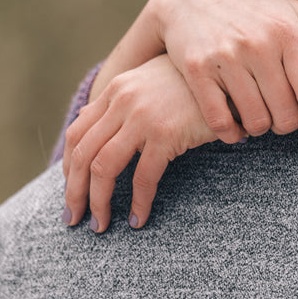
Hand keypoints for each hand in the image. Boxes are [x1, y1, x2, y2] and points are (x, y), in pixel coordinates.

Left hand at [62, 55, 218, 231]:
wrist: (229, 73)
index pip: (76, 133)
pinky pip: (143, 177)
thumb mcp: (150, 80)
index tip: (72, 190)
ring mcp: (143, 117)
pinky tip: (138, 219)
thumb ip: (121, 99)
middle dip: (74, 192)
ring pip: (104, 168)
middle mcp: (123, 101)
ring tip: (100, 225)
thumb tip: (89, 119)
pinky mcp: (166, 134)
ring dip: (97, 202)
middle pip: (83, 154)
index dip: (68, 167)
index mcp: (116, 90)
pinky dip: (138, 203)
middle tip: (74, 218)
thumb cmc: (193, 82)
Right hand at [147, 0, 297, 142]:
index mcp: (288, 32)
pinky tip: (236, 127)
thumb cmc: (254, 8)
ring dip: (260, 130)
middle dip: (288, 126)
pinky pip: (221, 121)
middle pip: (285, 115)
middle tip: (286, 123)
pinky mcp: (195, 69)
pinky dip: (231, 133)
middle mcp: (258, 44)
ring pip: (255, 121)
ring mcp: (225, 57)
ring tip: (262, 121)